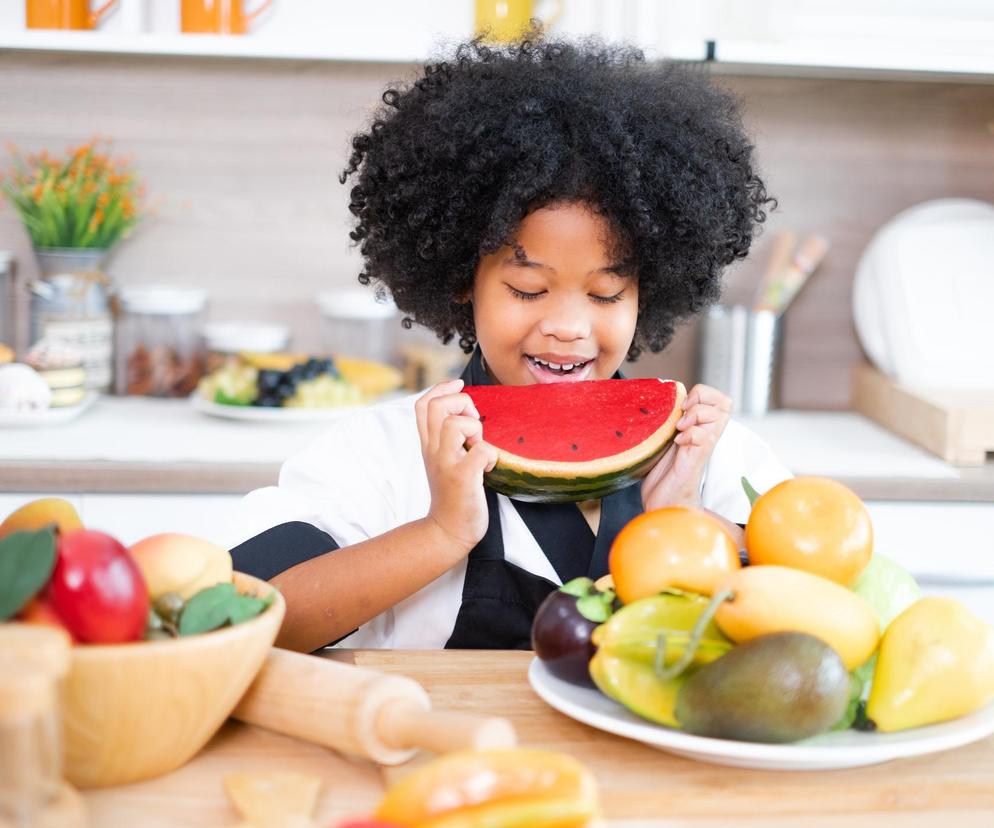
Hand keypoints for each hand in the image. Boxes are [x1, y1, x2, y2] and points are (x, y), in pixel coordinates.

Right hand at [415, 378, 498, 552]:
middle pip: (437, 406)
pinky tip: (488, 468)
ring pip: (455, 424)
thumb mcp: (442, 461)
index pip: (423, 405)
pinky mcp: (462, 478)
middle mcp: (433, 450)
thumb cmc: (452, 495)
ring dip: (474, 429)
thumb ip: (448, 439)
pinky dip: (490, 455)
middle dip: (461, 402)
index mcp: (428, 444)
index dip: (441, 388)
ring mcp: (446, 463)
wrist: (447, 531)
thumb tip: (467, 414)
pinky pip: (481, 451)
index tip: (459, 385)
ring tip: (479, 446)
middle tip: (474, 421)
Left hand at [641, 384, 731, 511]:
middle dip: (702, 399)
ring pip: (718, 415)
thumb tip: (664, 402)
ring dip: (695, 416)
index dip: (701, 394)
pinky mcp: (697, 461)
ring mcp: (704, 448)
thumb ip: (670, 423)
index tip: (682, 406)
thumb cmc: (662, 477)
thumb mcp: (664, 441)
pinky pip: (703, 436)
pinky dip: (689, 434)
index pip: (718, 399)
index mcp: (700, 428)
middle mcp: (707, 436)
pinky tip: (678, 444)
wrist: (663, 505)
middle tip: (683, 414)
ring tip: (680, 430)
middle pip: (725, 402)